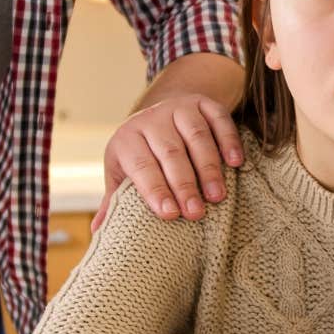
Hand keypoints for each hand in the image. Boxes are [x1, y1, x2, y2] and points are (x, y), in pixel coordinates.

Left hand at [94, 95, 243, 227]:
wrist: (161, 114)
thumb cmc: (141, 154)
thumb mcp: (123, 172)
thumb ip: (114, 200)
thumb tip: (98, 231)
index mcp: (127, 139)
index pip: (141, 166)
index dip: (155, 190)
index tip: (170, 214)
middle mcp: (151, 119)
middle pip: (170, 153)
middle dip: (184, 184)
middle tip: (196, 212)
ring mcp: (178, 108)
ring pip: (196, 136)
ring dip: (209, 167)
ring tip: (217, 196)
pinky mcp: (203, 102)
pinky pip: (218, 119)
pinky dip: (228, 140)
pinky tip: (236, 162)